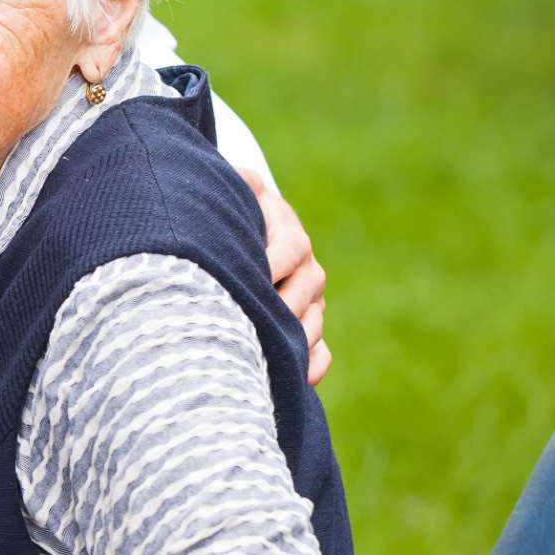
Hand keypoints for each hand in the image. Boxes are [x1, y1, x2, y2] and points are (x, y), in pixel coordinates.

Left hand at [240, 170, 329, 385]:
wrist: (245, 231)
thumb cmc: (233, 210)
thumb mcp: (236, 189)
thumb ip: (239, 180)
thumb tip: (244, 176)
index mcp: (289, 236)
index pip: (288, 250)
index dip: (271, 264)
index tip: (255, 274)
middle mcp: (306, 268)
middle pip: (304, 292)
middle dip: (282, 307)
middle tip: (254, 323)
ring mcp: (309, 300)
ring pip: (313, 322)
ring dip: (296, 339)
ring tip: (270, 353)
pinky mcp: (307, 326)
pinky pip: (321, 351)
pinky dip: (313, 365)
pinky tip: (299, 378)